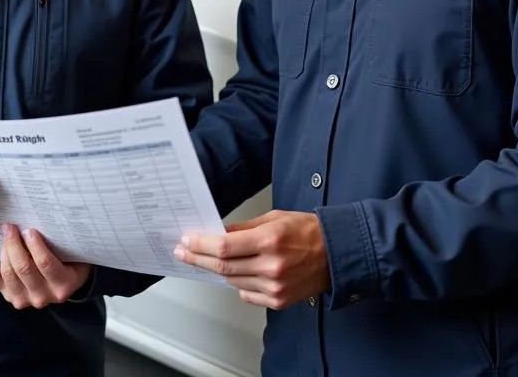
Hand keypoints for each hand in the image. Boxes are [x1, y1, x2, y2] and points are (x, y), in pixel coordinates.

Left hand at [0, 223, 91, 308]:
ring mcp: (23, 298)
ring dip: (4, 248)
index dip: (35, 246)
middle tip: (11, 226)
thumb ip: (61, 241)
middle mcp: (42, 296)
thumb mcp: (73, 252)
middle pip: (23, 268)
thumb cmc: (70, 260)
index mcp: (62, 285)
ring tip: (5, 229)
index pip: (46, 265)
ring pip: (7, 272)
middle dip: (14, 244)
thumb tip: (44, 216)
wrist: (64, 282)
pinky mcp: (7, 294)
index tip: (29, 230)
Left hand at [173, 210, 330, 309]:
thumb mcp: (274, 218)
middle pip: (224, 266)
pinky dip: (237, 283)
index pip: (224, 247)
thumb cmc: (306, 231)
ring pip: (233, 281)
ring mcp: (275, 286)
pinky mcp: (279, 300)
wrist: (335, 253)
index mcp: (269, 240)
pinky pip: (247, 294)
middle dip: (198, 258)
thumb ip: (244, 227)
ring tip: (205, 260)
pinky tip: (236, 272)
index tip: (187, 240)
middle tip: (183, 253)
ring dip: (216, 270)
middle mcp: (271, 266)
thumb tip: (219, 232)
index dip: (201, 245)